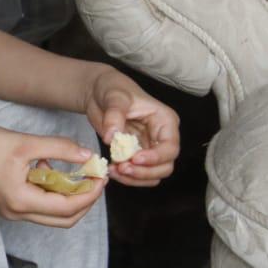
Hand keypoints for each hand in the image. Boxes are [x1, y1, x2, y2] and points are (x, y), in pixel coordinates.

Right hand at [0, 124, 104, 226]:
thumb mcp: (25, 142)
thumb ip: (59, 148)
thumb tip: (88, 156)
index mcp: (21, 200)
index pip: (68, 207)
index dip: (89, 194)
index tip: (101, 176)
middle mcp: (18, 213)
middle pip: (65, 219)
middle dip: (85, 200)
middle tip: (95, 178)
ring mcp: (13, 211)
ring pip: (54, 215)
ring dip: (70, 197)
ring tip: (74, 172)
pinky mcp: (10, 205)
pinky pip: (41, 206)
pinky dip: (54, 192)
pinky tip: (50, 169)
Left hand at [83, 68, 180, 186]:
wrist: (97, 93)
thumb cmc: (112, 89)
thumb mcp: (114, 96)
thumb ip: (115, 115)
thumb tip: (112, 138)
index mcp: (164, 121)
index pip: (170, 146)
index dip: (156, 157)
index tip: (134, 158)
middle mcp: (161, 137)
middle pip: (165, 166)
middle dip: (144, 171)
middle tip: (122, 168)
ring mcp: (150, 149)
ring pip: (154, 175)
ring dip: (135, 178)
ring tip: (115, 170)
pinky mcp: (136, 156)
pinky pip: (139, 175)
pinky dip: (128, 178)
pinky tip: (112, 170)